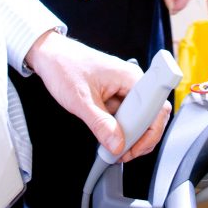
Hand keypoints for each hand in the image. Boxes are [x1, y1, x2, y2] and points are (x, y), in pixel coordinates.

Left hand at [24, 31, 170, 161]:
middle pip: (152, 115)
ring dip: (129, 135)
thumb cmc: (65, 66)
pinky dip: (120, 128)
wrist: (50, 55)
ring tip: (114, 147)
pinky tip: (109, 136)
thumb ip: (100, 124)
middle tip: (124, 152)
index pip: (156, 109)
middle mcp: (132, 81)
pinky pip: (125, 114)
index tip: (132, 147)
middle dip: (140, 138)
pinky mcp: (115, 93)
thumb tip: (117, 144)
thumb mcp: (81, 101)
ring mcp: (124, 87)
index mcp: (131, 77)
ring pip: (139, 117)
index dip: (148, 132)